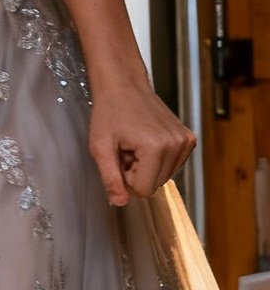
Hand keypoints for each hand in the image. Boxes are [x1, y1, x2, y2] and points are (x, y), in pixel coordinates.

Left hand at [88, 85, 195, 205]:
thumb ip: (110, 178)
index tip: (120, 158)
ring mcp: (186, 141)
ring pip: (164, 176)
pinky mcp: (189, 138)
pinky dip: (157, 159)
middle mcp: (177, 144)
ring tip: (134, 145)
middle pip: (156, 184)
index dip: (127, 179)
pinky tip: (145, 141)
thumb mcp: (100, 149)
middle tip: (126, 150)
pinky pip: (172, 165)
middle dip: (137, 173)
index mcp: (157, 148)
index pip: (144, 190)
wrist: (124, 87)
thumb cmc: (109, 114)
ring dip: (146, 166)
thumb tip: (120, 203)